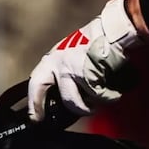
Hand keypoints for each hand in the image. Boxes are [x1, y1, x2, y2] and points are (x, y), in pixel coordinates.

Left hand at [27, 0, 143, 120]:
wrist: (110, 30)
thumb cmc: (93, 40)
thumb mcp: (69, 53)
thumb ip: (62, 72)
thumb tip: (62, 95)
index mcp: (52, 60)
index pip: (36, 84)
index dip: (35, 104)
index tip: (35, 118)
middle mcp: (60, 66)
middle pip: (66, 99)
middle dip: (77, 108)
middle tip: (84, 111)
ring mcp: (74, 71)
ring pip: (81, 101)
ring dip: (93, 105)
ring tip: (102, 99)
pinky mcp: (90, 75)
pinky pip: (98, 96)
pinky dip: (108, 97)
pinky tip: (112, 91)